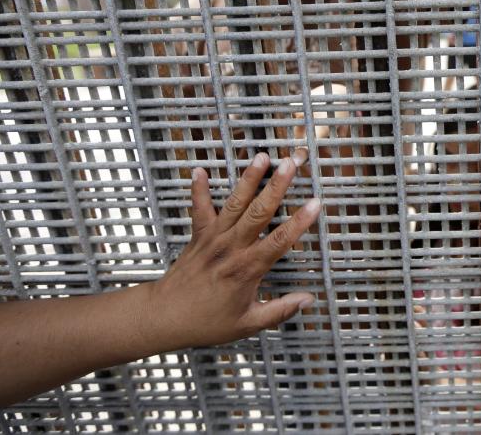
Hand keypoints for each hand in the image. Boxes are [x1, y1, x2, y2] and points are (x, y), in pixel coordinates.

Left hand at [146, 149, 319, 348]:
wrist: (165, 316)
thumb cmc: (207, 322)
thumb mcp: (248, 324)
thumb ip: (280, 311)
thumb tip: (308, 300)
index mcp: (247, 269)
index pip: (279, 240)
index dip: (300, 221)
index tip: (315, 203)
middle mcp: (231, 248)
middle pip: (259, 212)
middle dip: (277, 186)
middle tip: (292, 164)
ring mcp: (213, 238)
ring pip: (235, 203)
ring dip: (249, 178)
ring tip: (263, 156)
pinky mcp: (198, 235)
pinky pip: (199, 208)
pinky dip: (198, 189)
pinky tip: (199, 170)